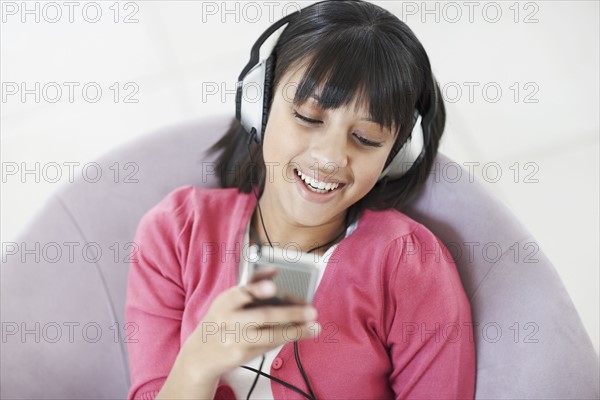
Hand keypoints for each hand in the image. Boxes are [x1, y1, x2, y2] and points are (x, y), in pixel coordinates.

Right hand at [178, 278, 319, 380]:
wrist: (201, 354)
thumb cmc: (221, 319)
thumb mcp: (228, 300)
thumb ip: (251, 282)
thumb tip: (275, 270)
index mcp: (225, 302)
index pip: (240, 293)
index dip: (256, 289)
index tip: (273, 288)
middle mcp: (229, 321)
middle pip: (262, 316)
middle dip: (290, 313)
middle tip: (311, 311)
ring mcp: (236, 340)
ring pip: (270, 335)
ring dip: (296, 331)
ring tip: (314, 327)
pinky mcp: (242, 356)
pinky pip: (269, 346)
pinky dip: (286, 338)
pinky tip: (301, 333)